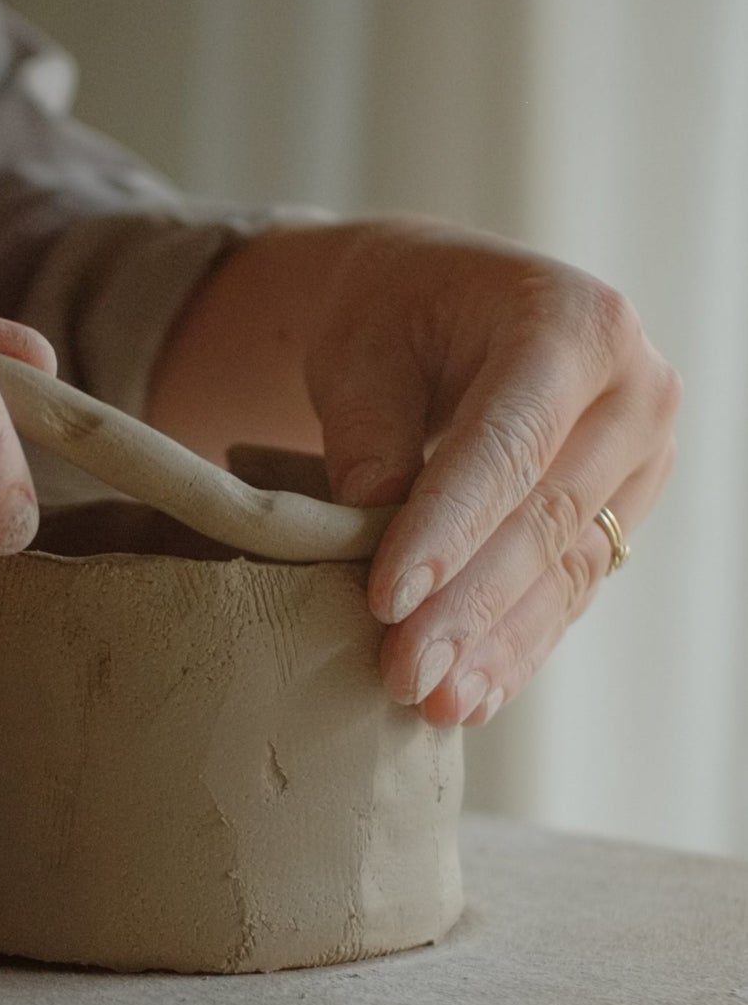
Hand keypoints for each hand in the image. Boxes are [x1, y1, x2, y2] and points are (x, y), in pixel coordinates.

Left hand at [149, 215, 679, 725]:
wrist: (444, 304)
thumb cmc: (396, 312)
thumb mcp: (362, 346)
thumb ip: (368, 430)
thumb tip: (370, 524)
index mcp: (576, 323)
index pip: (508, 444)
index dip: (448, 528)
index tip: (386, 599)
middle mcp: (634, 388)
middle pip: (545, 516)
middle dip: (468, 606)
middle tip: (400, 672)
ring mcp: (642, 455)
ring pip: (567, 567)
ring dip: (497, 645)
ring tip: (431, 701)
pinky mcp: (624, 509)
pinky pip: (572, 589)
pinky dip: (518, 647)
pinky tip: (471, 695)